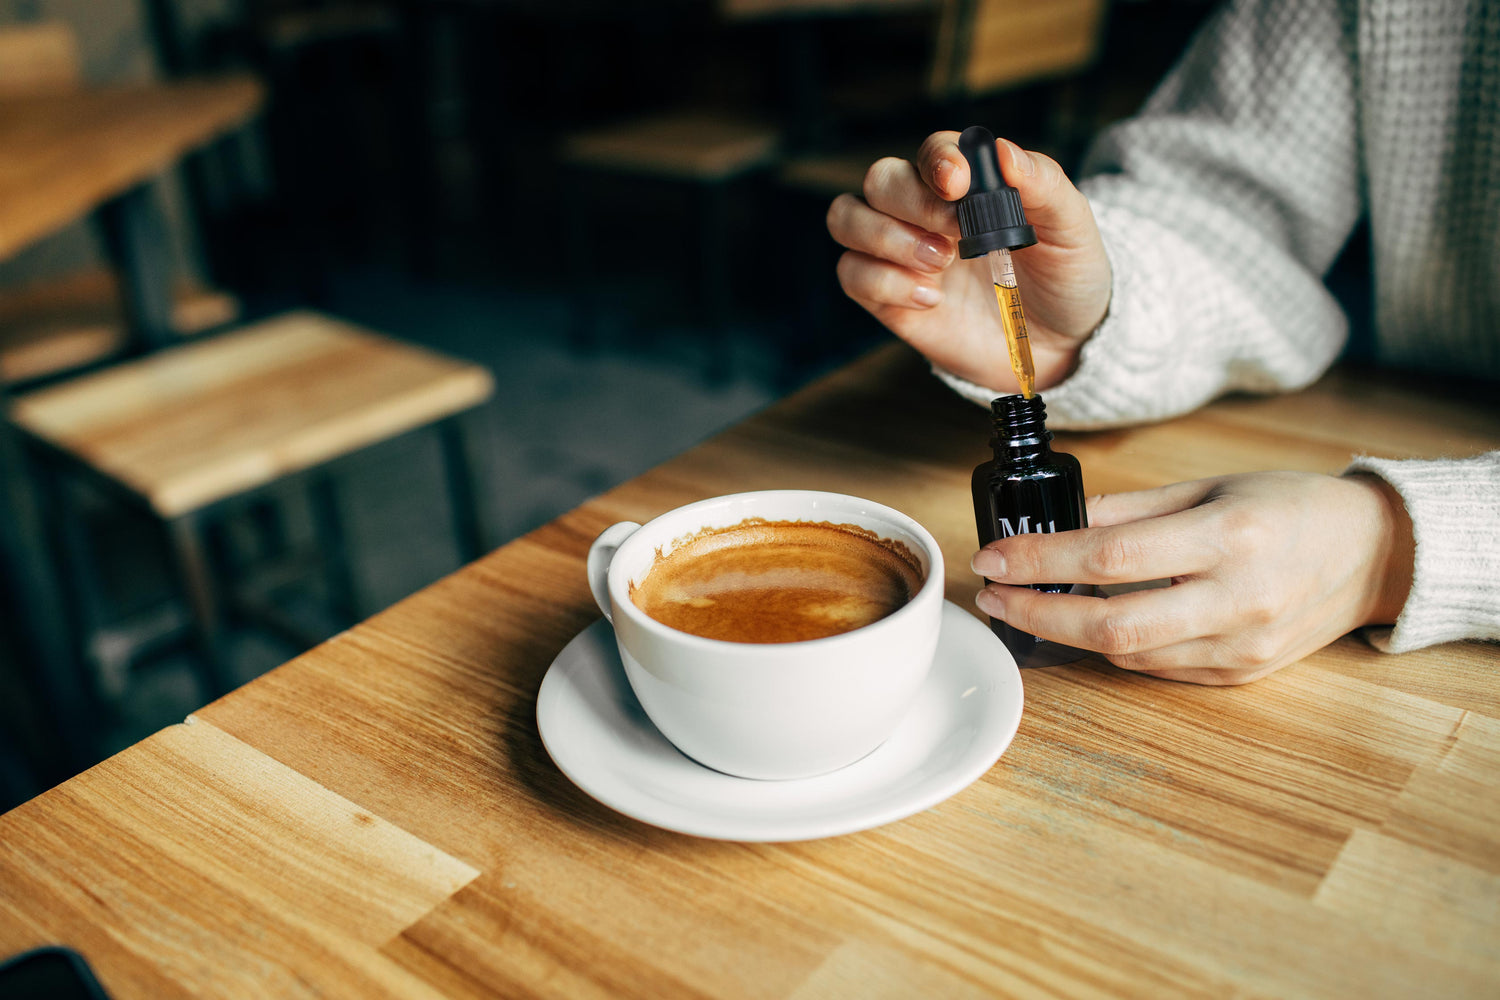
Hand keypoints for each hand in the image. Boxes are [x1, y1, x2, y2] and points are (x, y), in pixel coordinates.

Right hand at [826, 131, 1111, 392]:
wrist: (1059, 346)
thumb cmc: (1065, 278)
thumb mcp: (1071, 230)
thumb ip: (1044, 185)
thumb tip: (1002, 151)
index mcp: (968, 184)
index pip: (933, 150)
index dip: (937, 160)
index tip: (958, 185)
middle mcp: (925, 211)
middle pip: (880, 178)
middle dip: (911, 203)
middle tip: (955, 237)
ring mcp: (901, 253)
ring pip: (846, 218)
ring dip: (885, 237)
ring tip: (940, 265)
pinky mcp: (887, 297)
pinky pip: (851, 274)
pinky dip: (884, 282)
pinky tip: (930, 299)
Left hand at [972, 472, 1416, 684]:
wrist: (1371, 555)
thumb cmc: (1292, 508)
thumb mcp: (1213, 485)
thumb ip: (1134, 508)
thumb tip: (1062, 521)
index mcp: (1229, 536)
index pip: (1111, 557)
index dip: (1040, 561)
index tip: (993, 557)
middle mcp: (1236, 598)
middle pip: (1111, 625)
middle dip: (1037, 615)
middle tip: (993, 597)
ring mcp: (1239, 645)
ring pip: (1128, 654)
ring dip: (1066, 635)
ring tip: (1028, 607)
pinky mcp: (1238, 673)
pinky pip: (1156, 668)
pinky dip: (1113, 648)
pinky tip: (1087, 624)